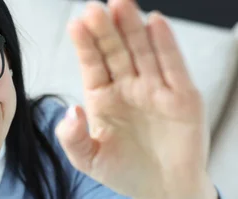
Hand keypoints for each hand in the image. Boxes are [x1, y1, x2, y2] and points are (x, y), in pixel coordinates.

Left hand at [56, 0, 216, 197]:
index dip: (85, 44)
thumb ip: (72, 138)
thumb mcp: (89, 159)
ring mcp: (155, 89)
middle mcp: (127, 87)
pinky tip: (154, 22)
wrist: (163, 191)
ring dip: (132, 28)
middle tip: (95, 7)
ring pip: (142, 52)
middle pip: (115, 51)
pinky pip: (173, 66)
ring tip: (121, 4)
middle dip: (105, 29)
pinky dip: (165, 44)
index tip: (75, 23)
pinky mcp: (182, 96)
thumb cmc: (124, 172)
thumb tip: (71, 111)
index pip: (92, 64)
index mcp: (102, 97)